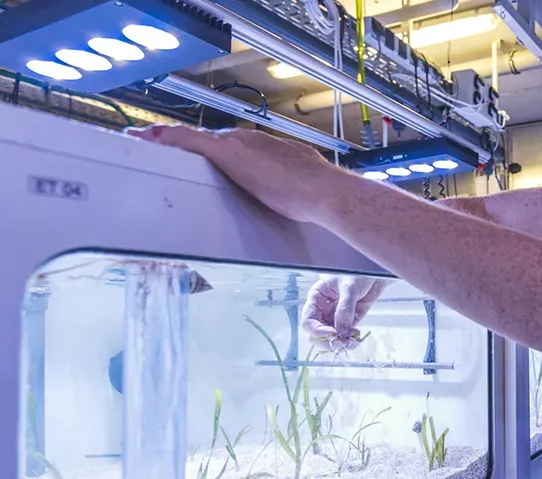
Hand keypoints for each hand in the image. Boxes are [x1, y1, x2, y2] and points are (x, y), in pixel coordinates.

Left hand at [127, 125, 340, 223]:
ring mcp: (235, 144)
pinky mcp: (226, 152)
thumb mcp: (296, 185)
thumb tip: (290, 198)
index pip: (226, 144)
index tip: (190, 147)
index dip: (205, 145)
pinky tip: (143, 138)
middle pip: (204, 138)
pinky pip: (186, 140)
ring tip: (139, 138)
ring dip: (164, 137)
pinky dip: (163, 138)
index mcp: (263, 147)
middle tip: (152, 140)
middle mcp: (247, 140)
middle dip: (179, 140)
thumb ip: (285, 185)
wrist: (322, 189)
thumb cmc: (315, 193)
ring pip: (191, 137)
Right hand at [301, 276, 390, 351]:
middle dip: (327, 341)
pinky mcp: (349, 322)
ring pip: (330, 339)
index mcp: (316, 299)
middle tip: (342, 343)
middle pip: (316, 334)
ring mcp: (335, 318)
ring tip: (352, 342)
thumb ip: (344, 309)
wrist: (376, 273)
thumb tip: (340, 331)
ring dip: (339, 344)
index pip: (308, 321)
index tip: (333, 334)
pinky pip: (345, 337)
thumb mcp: (349, 287)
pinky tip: (356, 338)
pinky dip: (349, 341)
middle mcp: (323, 311)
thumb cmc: (358, 273)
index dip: (317, 331)